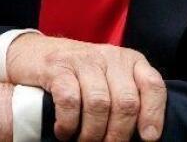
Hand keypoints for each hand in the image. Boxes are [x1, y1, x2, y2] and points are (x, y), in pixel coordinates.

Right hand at [6, 34, 164, 141]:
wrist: (33, 53)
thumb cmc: (77, 74)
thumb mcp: (108, 78)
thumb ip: (125, 96)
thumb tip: (142, 135)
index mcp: (129, 61)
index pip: (152, 85)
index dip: (153, 114)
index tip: (148, 138)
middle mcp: (109, 57)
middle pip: (126, 102)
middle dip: (118, 133)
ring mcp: (83, 59)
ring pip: (99, 104)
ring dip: (92, 133)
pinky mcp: (57, 66)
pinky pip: (70, 100)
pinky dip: (68, 124)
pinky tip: (64, 132)